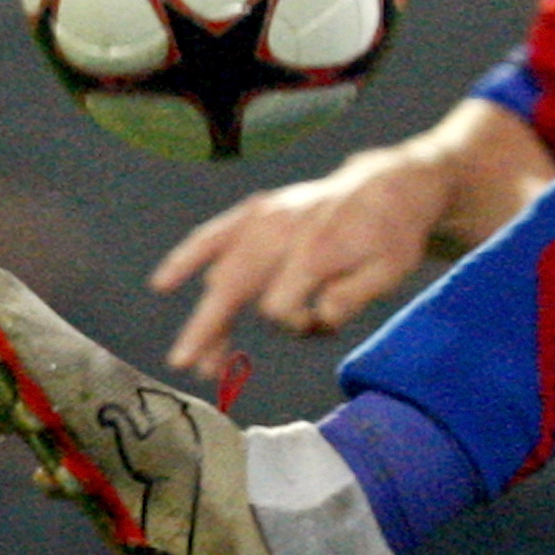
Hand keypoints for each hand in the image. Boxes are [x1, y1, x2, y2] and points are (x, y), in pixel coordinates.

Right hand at [150, 101, 554, 373]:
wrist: (390, 185)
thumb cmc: (391, 234)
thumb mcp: (390, 270)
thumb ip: (352, 297)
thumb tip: (316, 319)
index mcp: (316, 248)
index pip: (281, 306)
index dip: (294, 325)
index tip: (315, 325)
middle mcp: (283, 230)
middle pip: (234, 288)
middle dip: (211, 330)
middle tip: (195, 369)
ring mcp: (265, 218)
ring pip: (221, 272)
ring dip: (207, 315)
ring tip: (196, 357)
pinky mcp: (256, 212)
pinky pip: (214, 235)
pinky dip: (188, 258)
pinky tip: (163, 282)